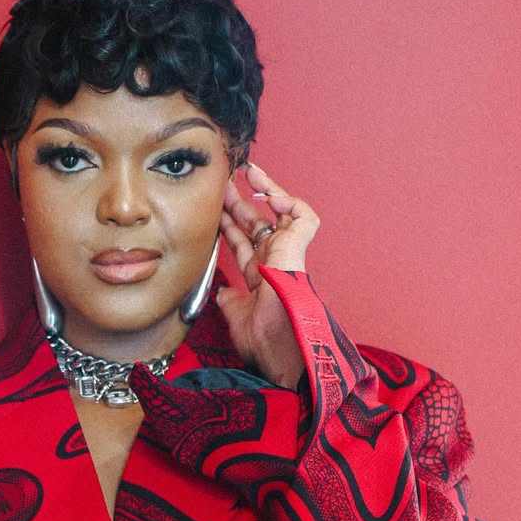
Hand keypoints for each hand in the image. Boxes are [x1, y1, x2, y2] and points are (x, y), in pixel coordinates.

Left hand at [216, 162, 320, 386]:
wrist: (278, 347)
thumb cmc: (262, 342)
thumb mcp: (236, 318)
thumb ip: (230, 302)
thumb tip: (223, 294)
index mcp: (262, 279)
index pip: (245, 245)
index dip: (231, 226)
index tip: (218, 210)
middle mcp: (276, 265)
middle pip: (258, 225)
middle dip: (241, 202)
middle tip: (227, 183)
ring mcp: (288, 255)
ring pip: (282, 214)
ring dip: (266, 192)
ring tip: (251, 173)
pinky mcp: (298, 249)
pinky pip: (303, 217)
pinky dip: (288, 202)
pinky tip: (269, 195)